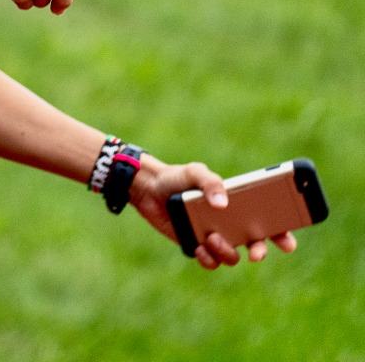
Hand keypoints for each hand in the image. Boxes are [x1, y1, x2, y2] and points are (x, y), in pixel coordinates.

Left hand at [130, 155, 298, 268]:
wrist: (147, 188)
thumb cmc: (175, 178)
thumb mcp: (194, 172)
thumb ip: (210, 182)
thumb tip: (223, 205)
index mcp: (238, 205)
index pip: (268, 220)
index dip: (283, 233)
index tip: (287, 242)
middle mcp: (230, 223)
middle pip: (256, 243)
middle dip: (260, 251)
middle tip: (255, 254)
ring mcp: (214, 236)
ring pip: (232, 256)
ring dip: (227, 252)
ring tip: (211, 237)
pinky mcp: (197, 246)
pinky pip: (210, 262)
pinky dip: (208, 259)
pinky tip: (198, 247)